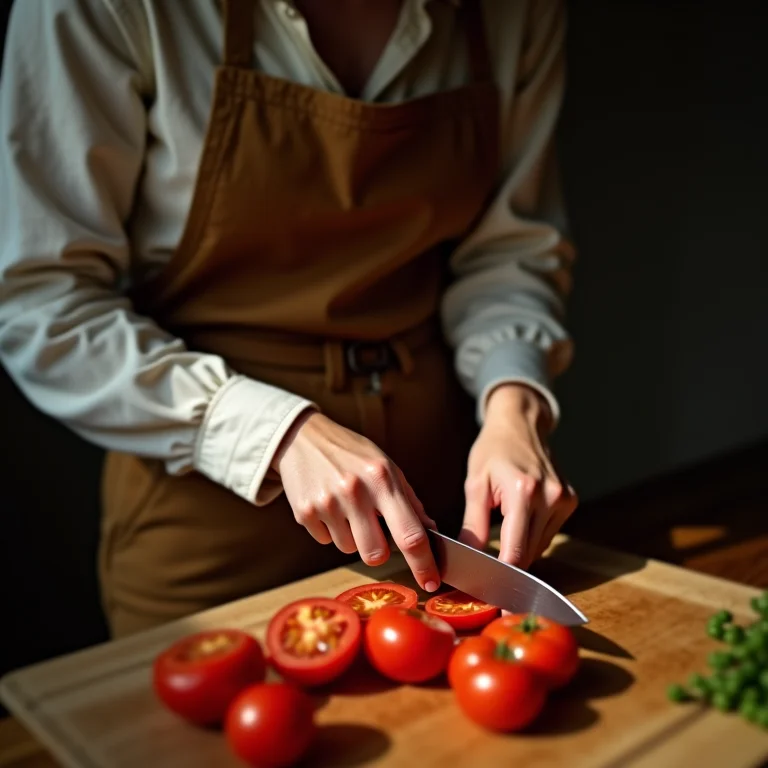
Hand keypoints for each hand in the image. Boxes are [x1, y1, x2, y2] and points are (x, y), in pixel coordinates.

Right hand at [271, 411, 440, 591]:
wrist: (303, 438)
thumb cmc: (352, 454)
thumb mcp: (386, 467)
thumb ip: (409, 500)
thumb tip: (430, 533)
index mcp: (382, 478)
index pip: (410, 534)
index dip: (424, 563)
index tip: (431, 582)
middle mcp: (355, 491)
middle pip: (376, 554)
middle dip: (379, 550)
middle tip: (374, 529)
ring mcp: (327, 503)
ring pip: (349, 549)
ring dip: (352, 536)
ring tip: (347, 507)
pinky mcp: (304, 512)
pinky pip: (326, 540)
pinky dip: (331, 529)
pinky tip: (328, 505)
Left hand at [460, 384, 576, 568]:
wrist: (520, 424)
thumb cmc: (493, 451)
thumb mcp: (475, 485)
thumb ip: (473, 525)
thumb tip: (467, 557)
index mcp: (524, 491)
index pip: (516, 550)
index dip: (502, 574)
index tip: (488, 590)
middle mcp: (550, 497)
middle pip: (529, 553)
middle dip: (508, 565)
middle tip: (486, 571)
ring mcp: (564, 499)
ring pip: (539, 547)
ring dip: (519, 549)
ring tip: (501, 536)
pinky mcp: (570, 500)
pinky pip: (547, 533)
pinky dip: (531, 536)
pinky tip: (517, 523)